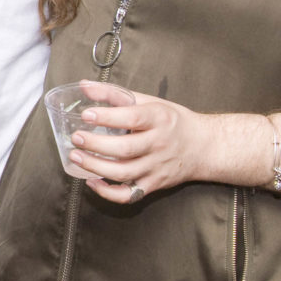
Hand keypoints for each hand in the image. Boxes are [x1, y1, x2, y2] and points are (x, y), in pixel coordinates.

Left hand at [65, 81, 209, 202]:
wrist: (203, 147)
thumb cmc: (172, 121)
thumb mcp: (150, 102)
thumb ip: (116, 94)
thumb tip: (84, 86)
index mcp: (159, 119)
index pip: (132, 118)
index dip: (107, 117)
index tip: (87, 115)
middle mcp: (159, 144)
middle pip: (124, 149)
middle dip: (96, 145)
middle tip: (76, 138)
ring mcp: (156, 167)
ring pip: (123, 173)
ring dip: (95, 167)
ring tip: (76, 157)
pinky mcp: (153, 184)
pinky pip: (128, 195)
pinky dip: (108, 193)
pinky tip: (92, 182)